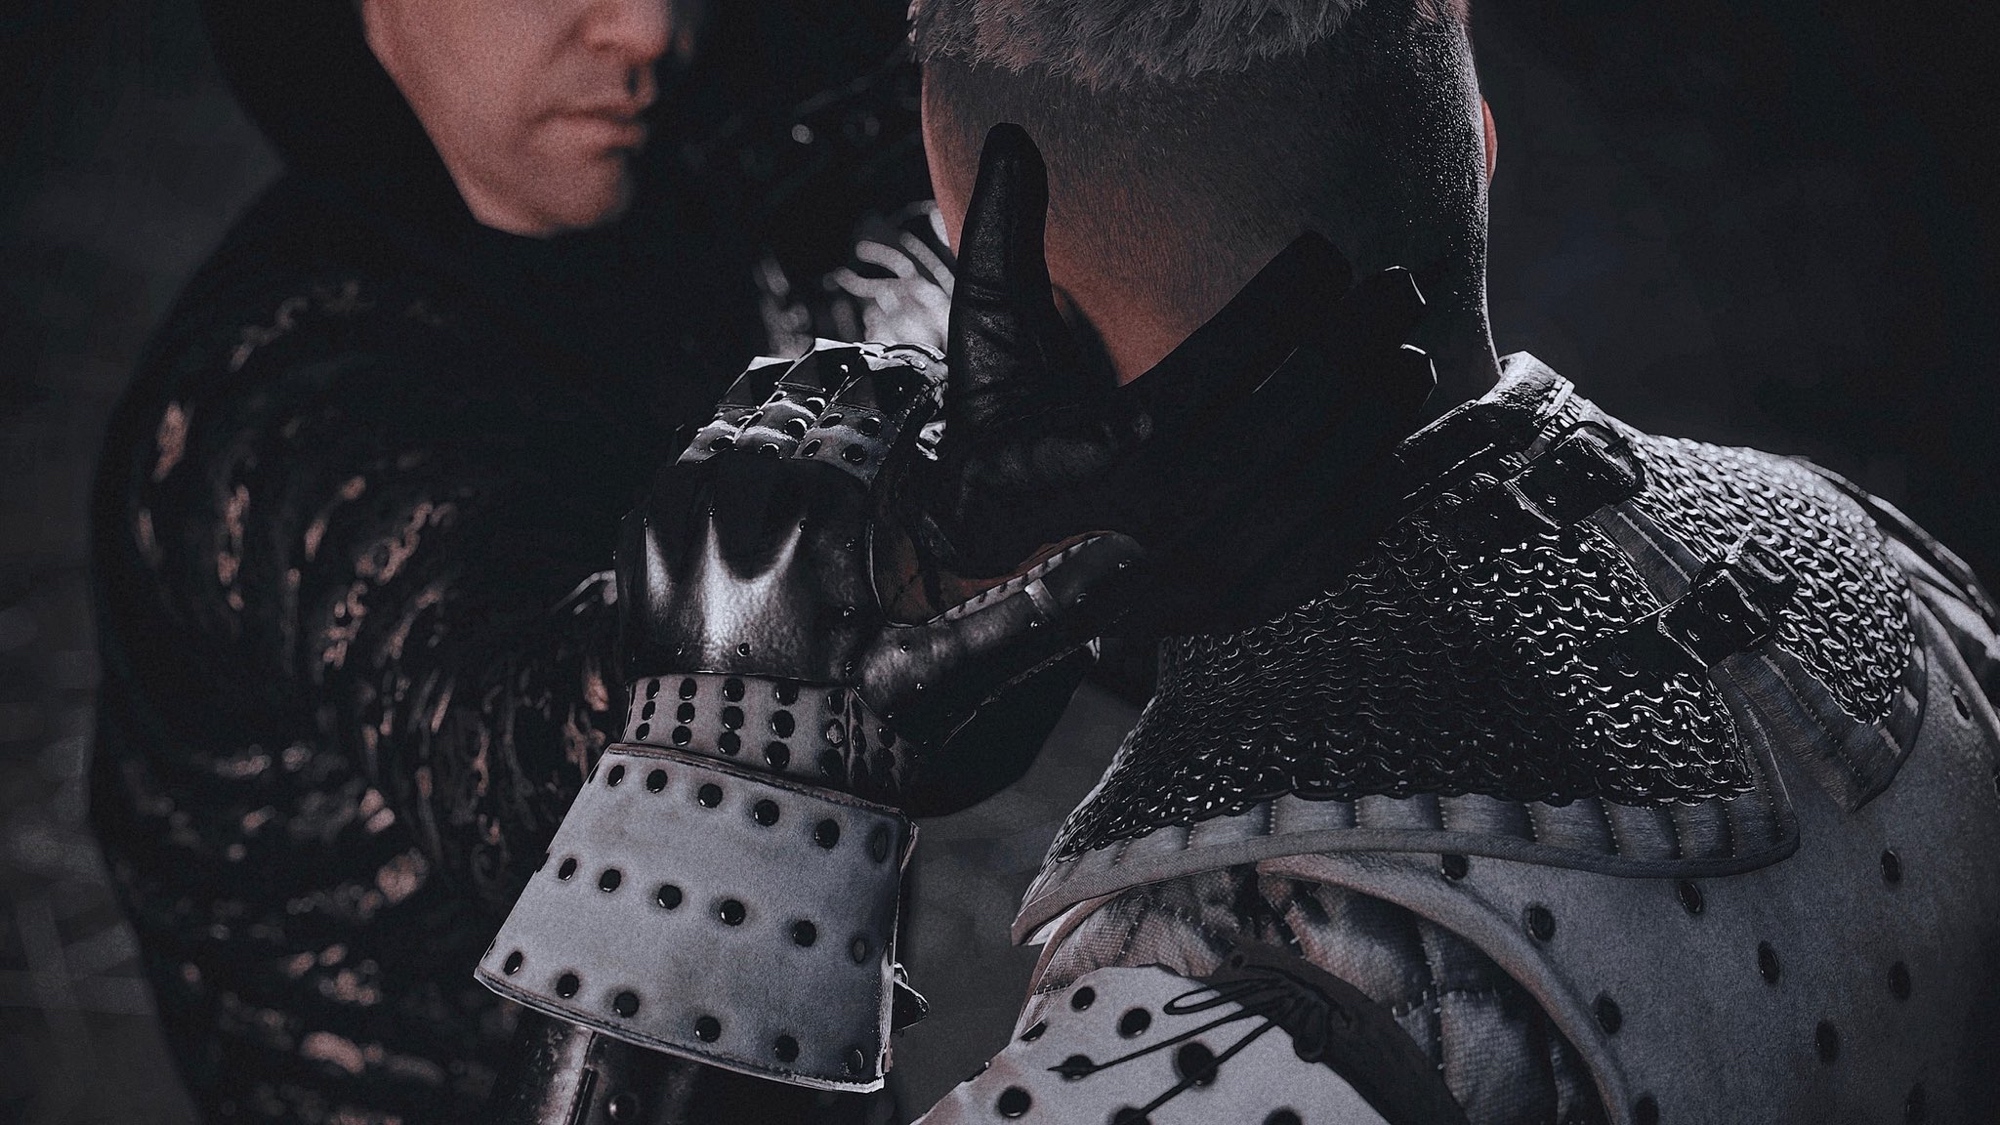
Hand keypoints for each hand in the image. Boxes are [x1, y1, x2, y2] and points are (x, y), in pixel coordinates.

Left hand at [618, 339, 1138, 815]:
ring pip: (746, 406)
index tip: (933, 399)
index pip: (879, 396)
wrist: (733, 804)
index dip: (915, 389)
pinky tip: (768, 466)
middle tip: (887, 404)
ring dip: (794, 405)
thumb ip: (1038, 608)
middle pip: (809, 388)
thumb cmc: (853, 747)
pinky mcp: (644, 532)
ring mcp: (683, 506)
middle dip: (856, 390)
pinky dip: (736, 441)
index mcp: (822, 506)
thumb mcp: (953, 680)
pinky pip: (694, 447)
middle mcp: (744, 490)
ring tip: (831, 424)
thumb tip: (1129, 553)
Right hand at [911, 124, 1438, 635]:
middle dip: (1353, 348)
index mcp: (1101, 453)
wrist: (993, 553)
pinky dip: (1369, 502)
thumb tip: (1013, 139)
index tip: (1326, 252)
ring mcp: (1197, 578)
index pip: (1215, 369)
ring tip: (1411, 356)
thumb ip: (1001, 240)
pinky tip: (1394, 442)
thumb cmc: (1003, 433)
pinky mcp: (1230, 611)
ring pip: (1312, 495)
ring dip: (1375, 420)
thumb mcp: (991, 339)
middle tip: (1399, 285)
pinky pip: (1321, 559)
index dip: (1283, 305)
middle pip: (1282, 430)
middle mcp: (1153, 524)